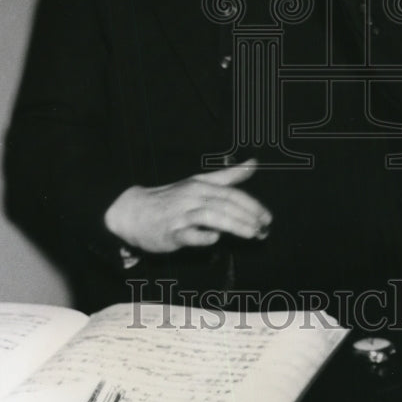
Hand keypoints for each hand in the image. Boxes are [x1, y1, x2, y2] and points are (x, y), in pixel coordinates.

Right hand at [104, 159, 271, 253]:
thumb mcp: (199, 182)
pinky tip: (215, 238)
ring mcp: (180, 215)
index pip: (231, 193)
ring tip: (251, 234)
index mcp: (201, 186)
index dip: (252, 205)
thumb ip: (228, 176)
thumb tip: (253, 163)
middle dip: (247, 217)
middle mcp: (192, 198)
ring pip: (211, 217)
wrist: (134, 211)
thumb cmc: (171, 198)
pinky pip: (188, 234)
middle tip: (263, 229)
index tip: (267, 217)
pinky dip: (202, 236)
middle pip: (225, 205)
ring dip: (233, 225)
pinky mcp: (170, 233)